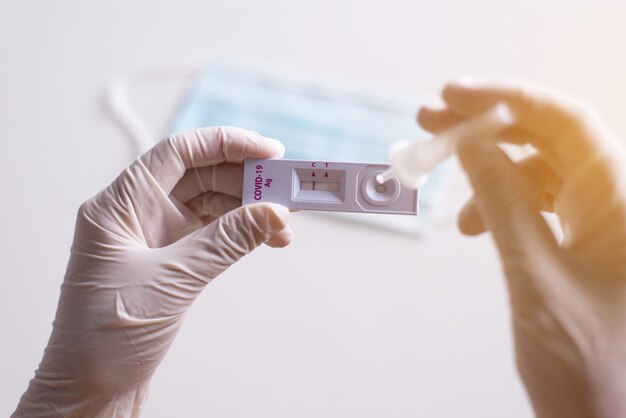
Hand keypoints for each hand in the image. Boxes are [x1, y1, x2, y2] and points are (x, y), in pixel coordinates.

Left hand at [13, 127, 290, 416]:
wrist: (89, 390)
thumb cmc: (104, 337)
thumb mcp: (172, 281)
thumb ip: (226, 242)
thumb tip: (273, 212)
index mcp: (120, 205)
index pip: (179, 152)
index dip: (227, 144)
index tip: (270, 151)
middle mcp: (137, 213)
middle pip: (201, 175)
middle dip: (247, 178)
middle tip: (288, 187)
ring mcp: (154, 235)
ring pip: (211, 203)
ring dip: (250, 207)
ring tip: (285, 218)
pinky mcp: (170, 259)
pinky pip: (213, 231)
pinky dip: (242, 232)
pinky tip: (268, 237)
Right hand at [419, 81, 625, 417]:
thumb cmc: (593, 369)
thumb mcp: (535, 277)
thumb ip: (504, 203)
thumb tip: (473, 147)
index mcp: (624, 202)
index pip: (563, 122)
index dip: (505, 99)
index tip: (452, 96)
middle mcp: (621, 204)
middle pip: (551, 139)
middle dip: (490, 127)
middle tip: (433, 123)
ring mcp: (607, 226)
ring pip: (544, 171)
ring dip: (493, 170)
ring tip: (451, 188)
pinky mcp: (591, 247)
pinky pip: (545, 204)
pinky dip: (505, 203)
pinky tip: (477, 224)